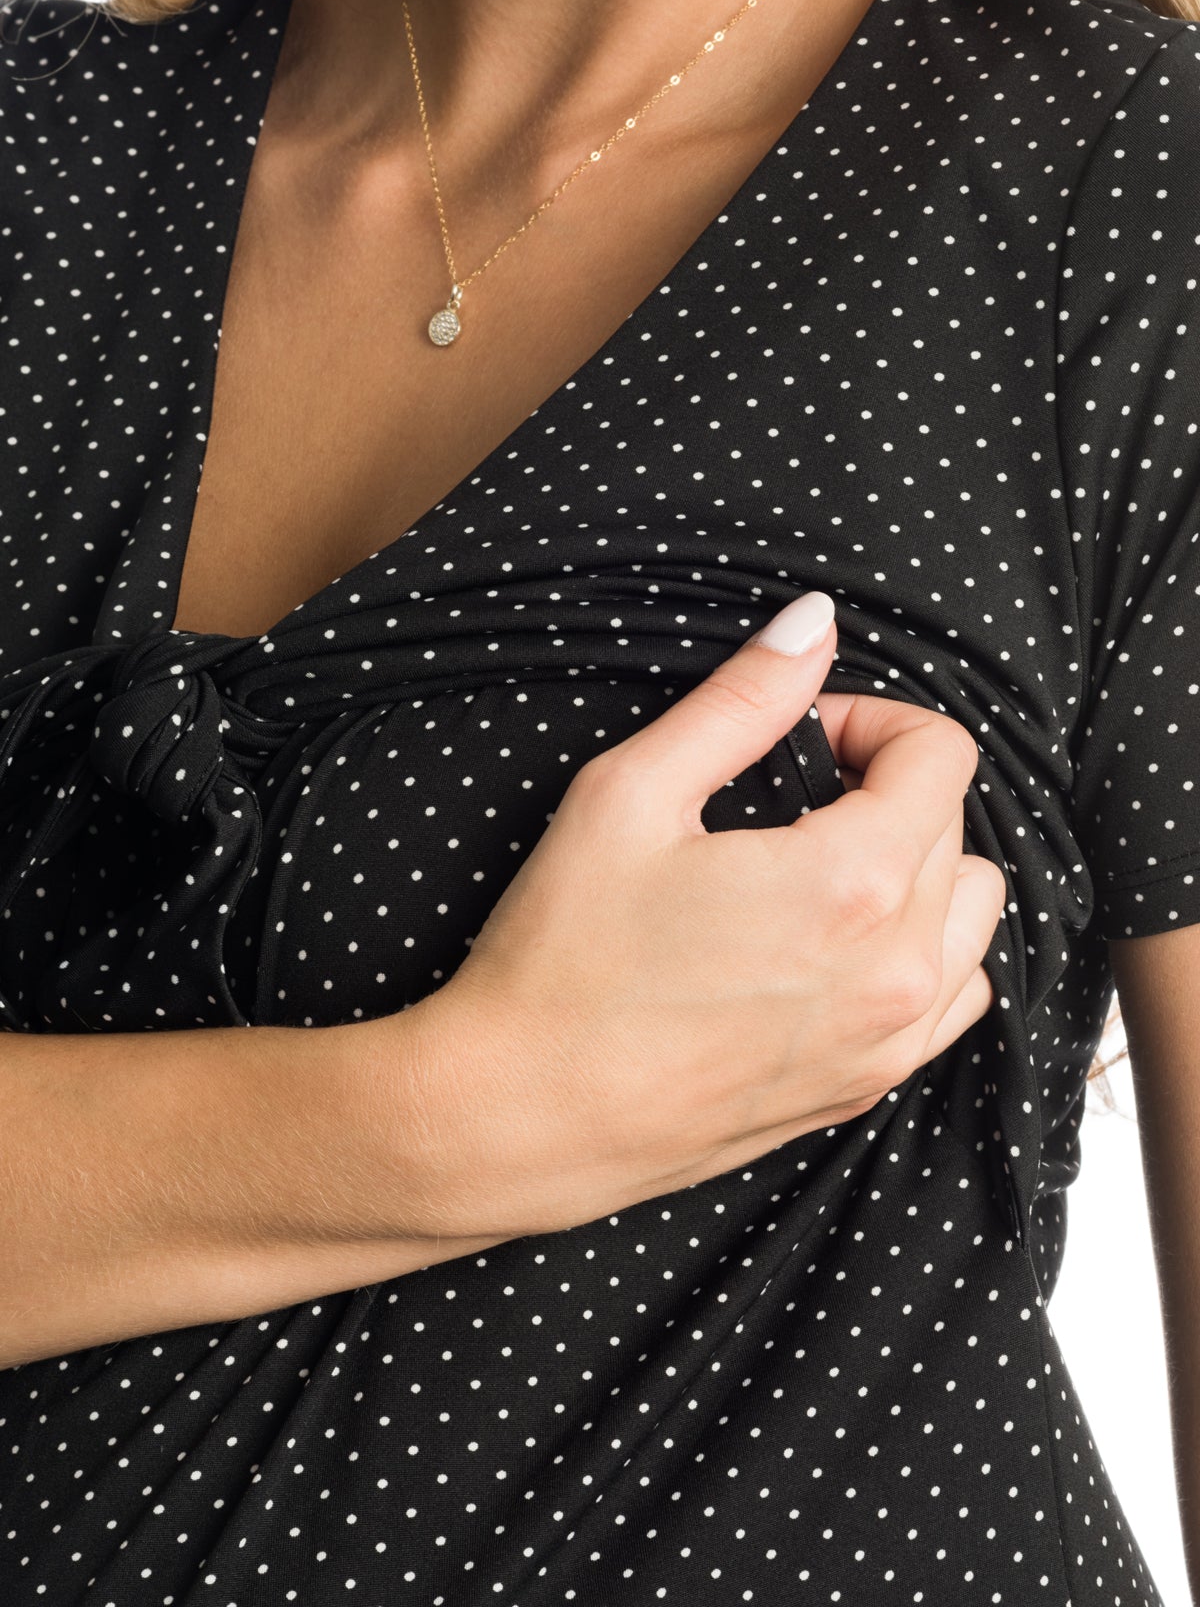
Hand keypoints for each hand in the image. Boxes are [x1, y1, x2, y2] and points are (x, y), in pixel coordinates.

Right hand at [404, 592, 1004, 1240]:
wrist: (524, 1115)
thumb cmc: (563, 956)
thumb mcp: (631, 794)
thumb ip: (740, 701)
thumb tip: (814, 622)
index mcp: (851, 883)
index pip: (943, 755)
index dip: (871, 721)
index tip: (802, 739)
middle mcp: (895, 968)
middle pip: (955, 828)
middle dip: (884, 788)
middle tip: (789, 795)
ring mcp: (888, 1041)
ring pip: (971, 917)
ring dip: (918, 871)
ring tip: (820, 867)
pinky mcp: (865, 1089)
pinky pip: (954, 998)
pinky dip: (923, 954)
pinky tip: (837, 945)